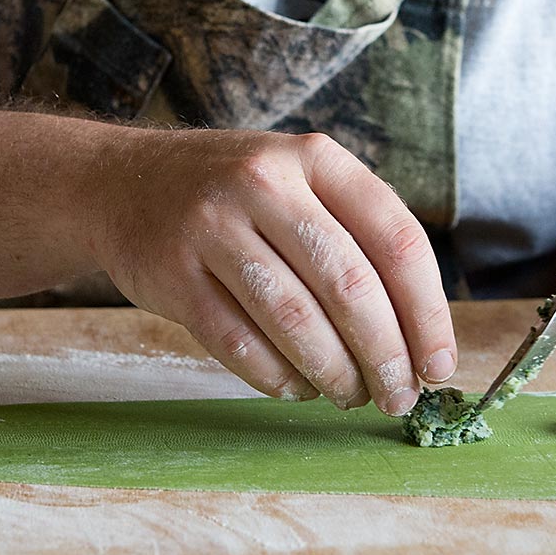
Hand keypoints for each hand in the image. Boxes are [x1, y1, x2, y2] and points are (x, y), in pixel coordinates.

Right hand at [89, 127, 456, 415]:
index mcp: (314, 158)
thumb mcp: (296, 179)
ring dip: (335, 373)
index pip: (396, 237)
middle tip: (399, 396)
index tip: (438, 362)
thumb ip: (354, 236)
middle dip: (386, 355)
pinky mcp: (173, 275)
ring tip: (351, 394)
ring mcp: (212, 227)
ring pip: (295, 320)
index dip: (426, 310)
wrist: (117, 183)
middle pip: (350, 285)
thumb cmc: (231, 194)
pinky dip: (278, 378)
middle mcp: (264, 182)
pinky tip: (298, 387)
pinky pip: (239, 344)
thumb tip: (420, 336)